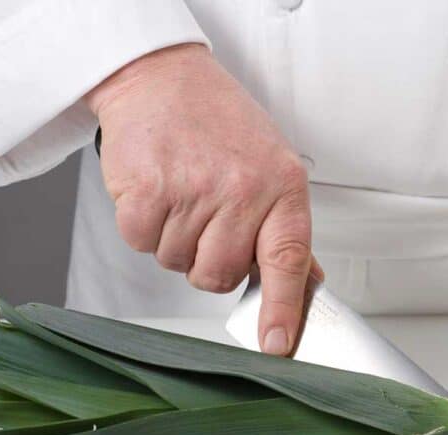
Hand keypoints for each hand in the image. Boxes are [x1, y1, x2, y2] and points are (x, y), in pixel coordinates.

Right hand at [85, 43, 320, 354]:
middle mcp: (242, 190)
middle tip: (206, 218)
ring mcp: (193, 191)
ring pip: (176, 263)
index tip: (278, 345)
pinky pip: (141, 244)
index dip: (282, 310)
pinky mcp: (146, 192)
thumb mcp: (271, 167)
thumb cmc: (219, 123)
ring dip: (173, 239)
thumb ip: (283, 229)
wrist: (161, 76)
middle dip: (207, 260)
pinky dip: (142, 225)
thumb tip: (307, 281)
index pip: (288, 261)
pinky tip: (156, 190)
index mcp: (282, 187)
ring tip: (181, 192)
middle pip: (219, 275)